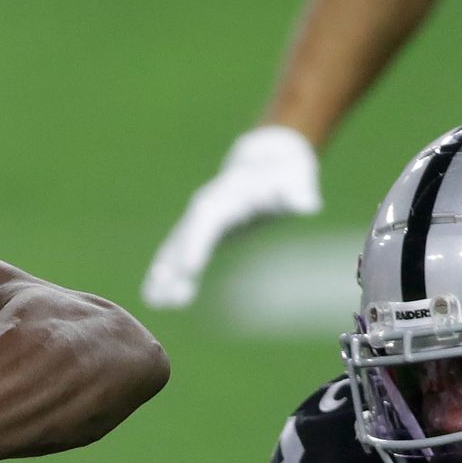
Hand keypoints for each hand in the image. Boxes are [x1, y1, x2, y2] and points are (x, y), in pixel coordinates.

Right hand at [141, 125, 321, 309]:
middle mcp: (208, 207)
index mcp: (229, 194)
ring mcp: (201, 219)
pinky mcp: (201, 232)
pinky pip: (179, 253)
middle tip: (161, 292)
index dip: (196, 242)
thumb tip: (308, 204)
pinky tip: (157, 298)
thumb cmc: (286, 174)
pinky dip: (168, 273)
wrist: (267, 162)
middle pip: (184, 234)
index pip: (207, 218)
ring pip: (176, 245)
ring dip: (164, 272)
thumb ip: (298, 191)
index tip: (190, 268)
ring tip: (153, 301)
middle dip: (173, 263)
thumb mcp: (296, 177)